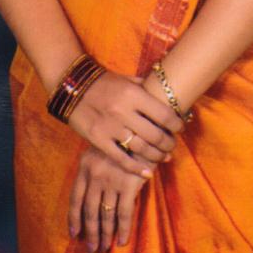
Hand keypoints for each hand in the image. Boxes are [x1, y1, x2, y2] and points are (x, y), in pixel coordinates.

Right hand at [68, 70, 182, 176]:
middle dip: (168, 143)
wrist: (72, 86)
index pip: (164, 114)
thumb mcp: (127, 80)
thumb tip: (168, 94)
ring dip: (156, 156)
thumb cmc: (104, 82)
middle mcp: (123, 111)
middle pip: (155, 135)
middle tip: (172, 145)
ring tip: (164, 157)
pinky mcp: (98, 140)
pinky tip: (147, 173)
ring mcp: (110, 127)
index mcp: (133, 94)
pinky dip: (136, 168)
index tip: (181, 128)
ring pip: (141, 148)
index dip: (177, 125)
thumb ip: (146, 88)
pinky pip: (121, 159)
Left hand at [69, 146, 147, 252]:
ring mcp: (111, 181)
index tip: (74, 234)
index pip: (75, 198)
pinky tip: (122, 242)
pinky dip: (123, 230)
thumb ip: (94, 169)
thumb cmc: (124, 139)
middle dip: (90, 233)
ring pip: (105, 215)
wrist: (143, 129)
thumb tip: (90, 195)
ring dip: (104, 235)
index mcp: (85, 166)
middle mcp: (95, 175)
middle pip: (89, 211)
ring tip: (103, 249)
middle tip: (91, 249)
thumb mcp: (102, 149)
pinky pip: (124, 214)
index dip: (74, 218)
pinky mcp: (128, 185)